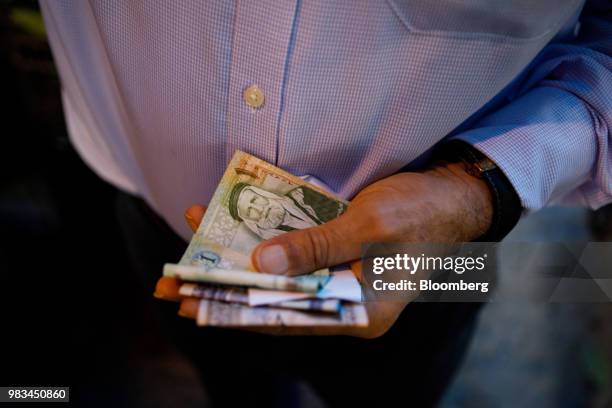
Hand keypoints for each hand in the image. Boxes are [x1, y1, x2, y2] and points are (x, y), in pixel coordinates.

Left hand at [155, 161, 492, 337]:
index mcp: (358, 312)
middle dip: (223, 290)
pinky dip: (263, 242)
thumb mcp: (371, 227)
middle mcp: (343, 302)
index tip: (189, 302)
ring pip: (277, 276)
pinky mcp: (336, 255)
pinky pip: (291, 254)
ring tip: (191, 252)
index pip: (283, 317)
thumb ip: (317, 247)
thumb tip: (260, 263)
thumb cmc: (422, 212)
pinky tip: (233, 229)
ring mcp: (339, 279)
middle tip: (172, 286)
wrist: (456, 194)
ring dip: (238, 262)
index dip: (233, 309)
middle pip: (273, 300)